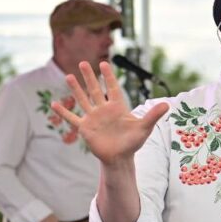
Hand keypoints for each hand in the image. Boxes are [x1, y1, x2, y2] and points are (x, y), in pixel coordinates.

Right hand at [51, 61, 168, 165]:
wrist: (119, 158)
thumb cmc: (132, 143)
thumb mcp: (143, 128)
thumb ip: (153, 115)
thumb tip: (168, 105)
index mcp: (118, 107)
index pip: (113, 88)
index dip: (109, 76)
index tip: (104, 63)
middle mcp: (104, 110)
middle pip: (95, 90)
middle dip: (90, 77)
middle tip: (84, 62)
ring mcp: (93, 118)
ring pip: (83, 100)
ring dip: (76, 89)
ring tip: (69, 76)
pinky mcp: (85, 128)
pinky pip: (72, 118)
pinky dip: (62, 112)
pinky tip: (53, 104)